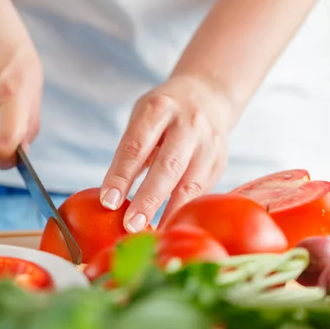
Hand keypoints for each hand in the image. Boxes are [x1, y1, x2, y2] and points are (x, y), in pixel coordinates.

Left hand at [100, 75, 233, 231]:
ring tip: (152, 233)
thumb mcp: (141, 120)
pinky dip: (185, 209)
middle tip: (131, 226)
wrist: (208, 95)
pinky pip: (201, 190)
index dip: (121, 176)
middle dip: (148, 199)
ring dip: (170, 211)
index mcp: (159, 108)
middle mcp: (188, 123)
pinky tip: (171, 224)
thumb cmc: (163, 114)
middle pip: (168, 166)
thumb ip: (129, 153)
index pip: (136, 146)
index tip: (108, 202)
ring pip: (190, 183)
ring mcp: (209, 142)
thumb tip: (112, 200)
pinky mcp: (221, 160)